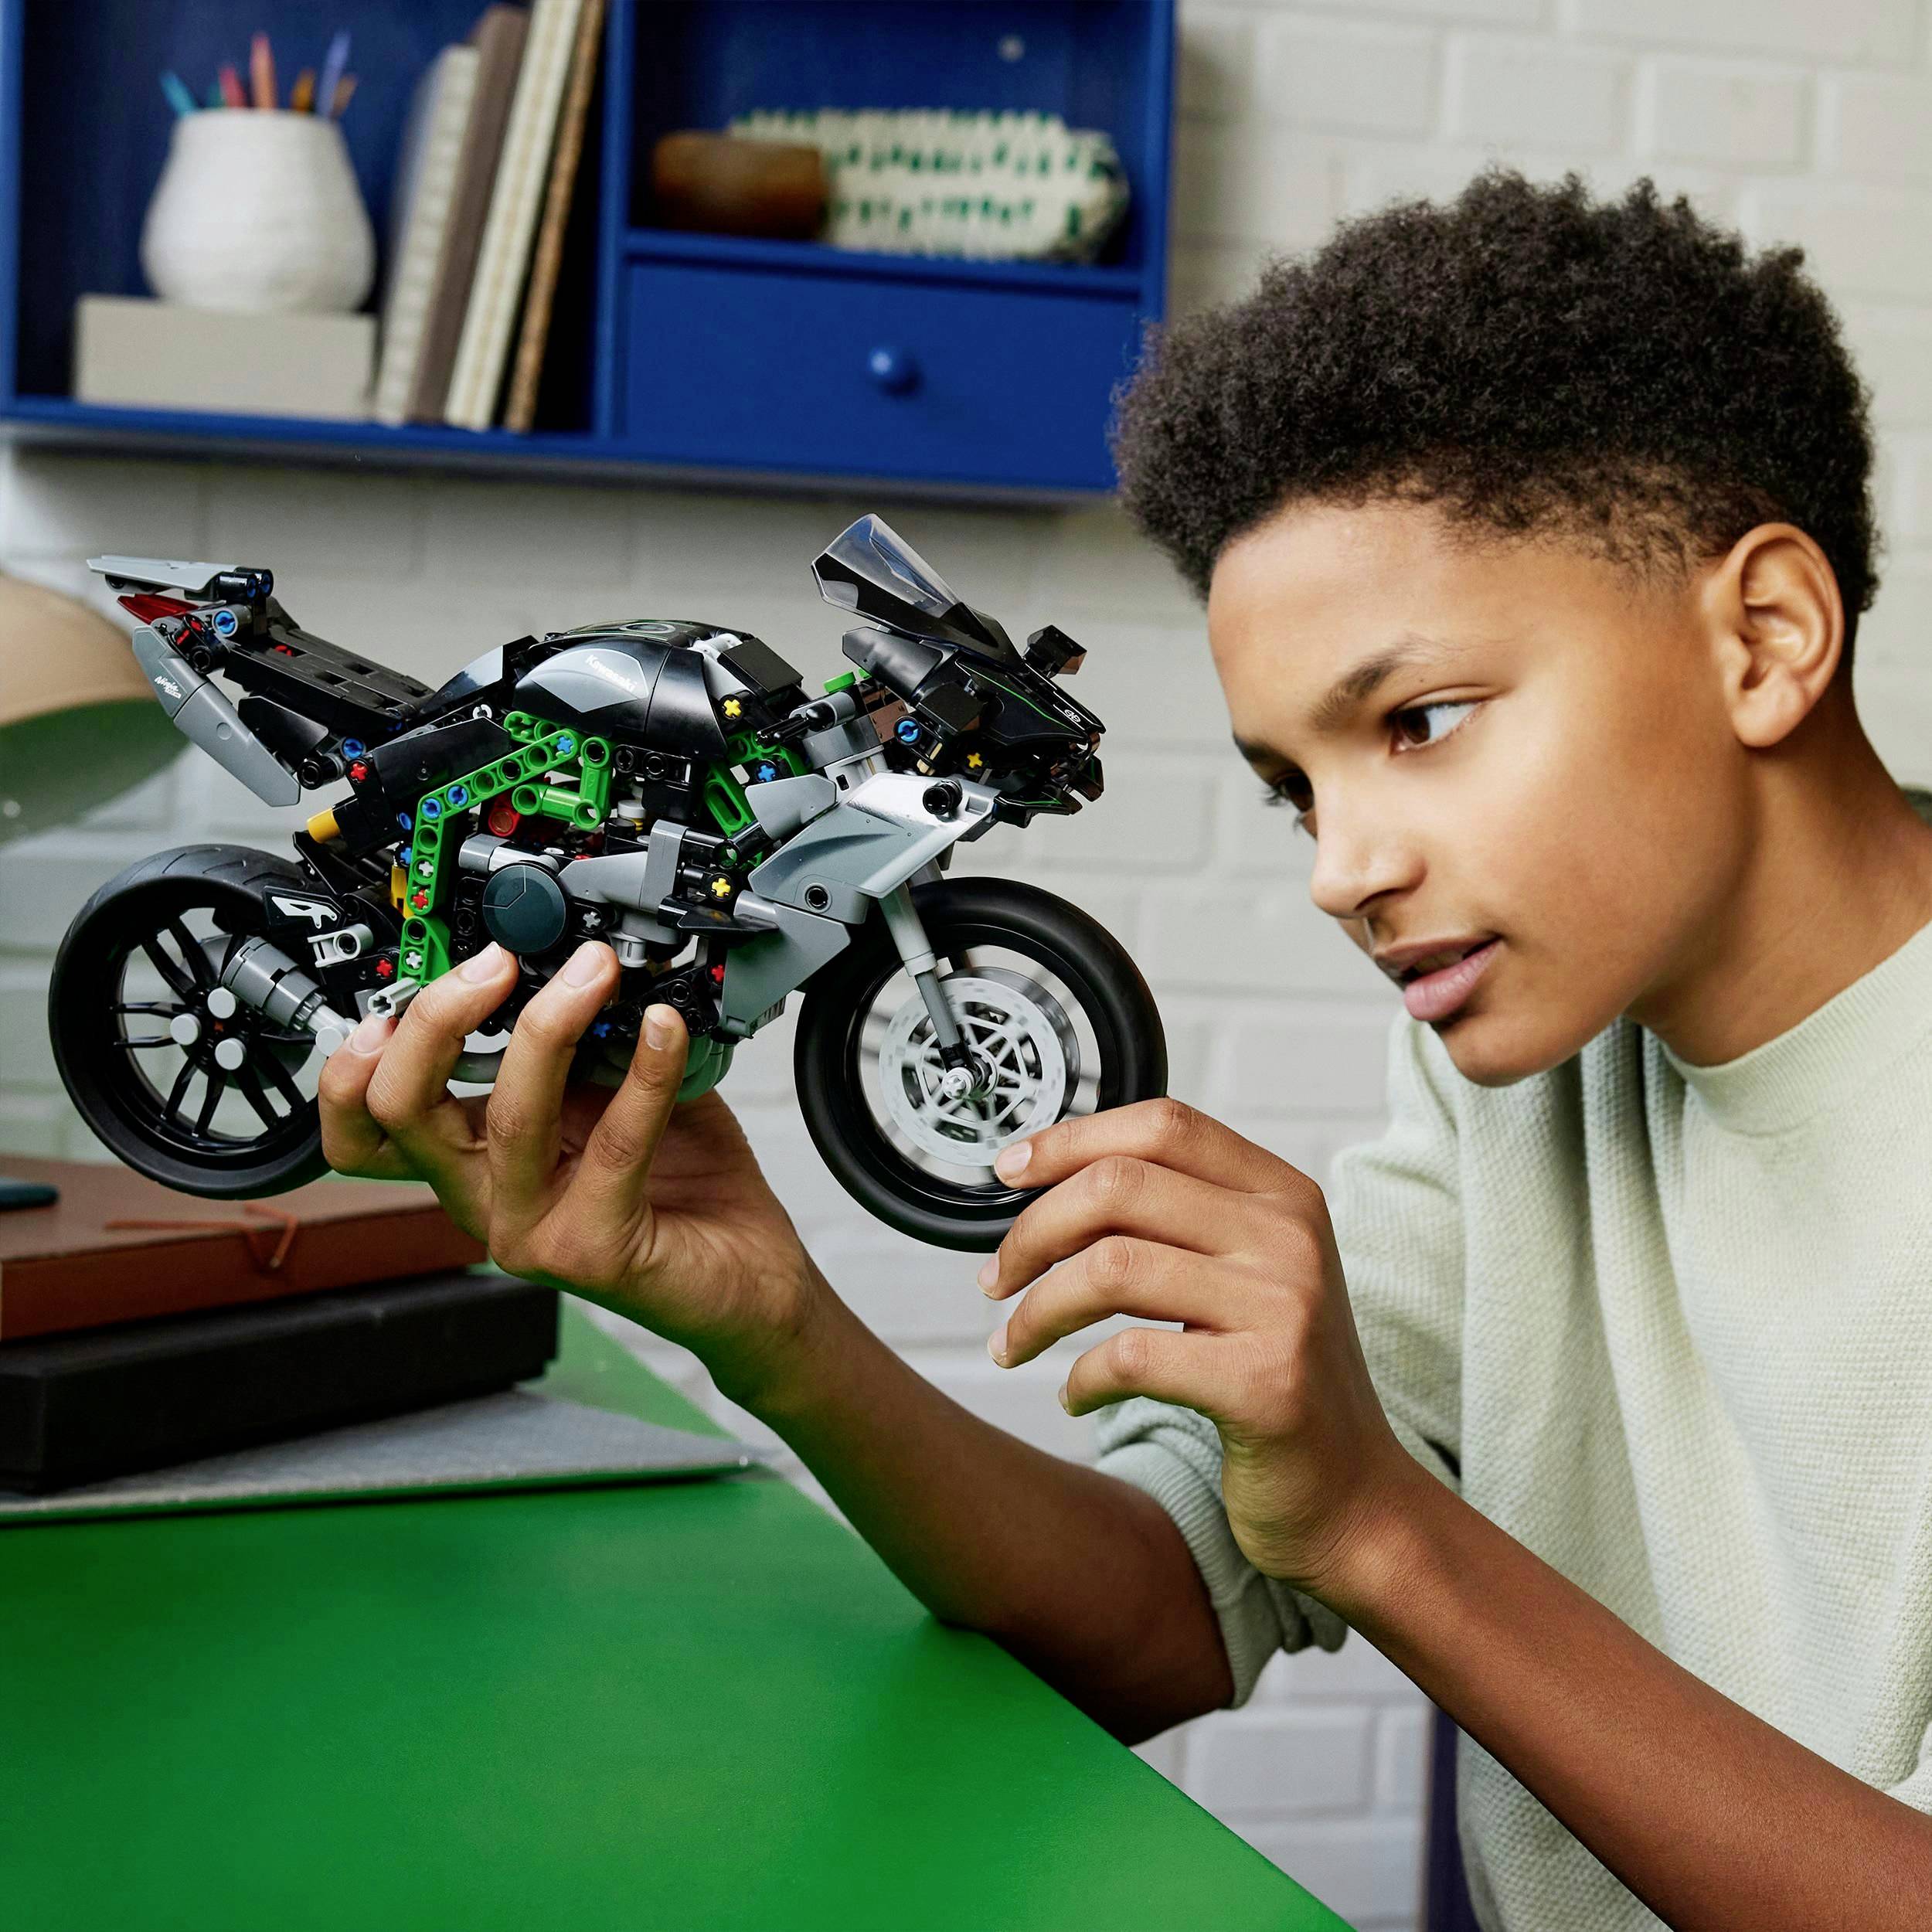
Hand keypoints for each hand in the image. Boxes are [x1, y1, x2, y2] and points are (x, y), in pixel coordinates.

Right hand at [317, 939, 819, 1404]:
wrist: (743, 1276)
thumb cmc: (680, 1186)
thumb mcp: (609, 1091)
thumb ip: (578, 1039)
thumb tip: (570, 959)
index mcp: (470, 1157)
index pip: (366, 1117)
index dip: (361, 1051)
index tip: (423, 974)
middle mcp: (485, 1199)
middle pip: (401, 1109)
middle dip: (440, 1017)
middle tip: (499, 962)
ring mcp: (530, 1232)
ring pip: (508, 1117)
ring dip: (551, 1026)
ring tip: (596, 974)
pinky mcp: (591, 1251)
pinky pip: (614, 1144)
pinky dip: (645, 1073)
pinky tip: (666, 1030)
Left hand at [978, 1098, 1413, 1599]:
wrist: (1353, 1497)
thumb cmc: (1273, 1378)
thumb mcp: (1246, 1274)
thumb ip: (1177, 1217)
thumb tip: (1051, 1179)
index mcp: (1283, 1195)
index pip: (1162, 1125)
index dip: (1072, 1140)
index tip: (1010, 1170)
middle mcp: (1289, 1236)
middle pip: (1120, 1187)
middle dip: (1033, 1231)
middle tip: (995, 1278)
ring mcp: (1283, 1307)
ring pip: (1110, 1267)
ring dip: (1036, 1309)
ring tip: (1013, 1342)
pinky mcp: (1265, 1384)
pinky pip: (1129, 1357)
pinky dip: (1079, 1377)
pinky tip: (1074, 1395)